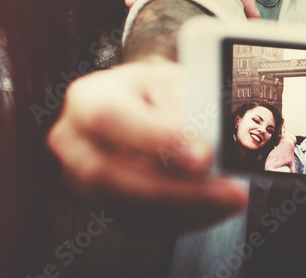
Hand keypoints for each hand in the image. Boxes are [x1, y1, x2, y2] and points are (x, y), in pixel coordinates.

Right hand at [48, 61, 247, 231]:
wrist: (149, 102)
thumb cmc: (160, 88)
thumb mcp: (173, 83)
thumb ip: (184, 110)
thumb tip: (204, 149)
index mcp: (88, 98)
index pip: (110, 118)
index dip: (153, 138)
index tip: (201, 154)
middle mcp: (75, 143)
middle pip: (109, 175)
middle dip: (171, 187)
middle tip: (224, 187)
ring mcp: (82, 181)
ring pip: (125, 207)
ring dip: (184, 206)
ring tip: (230, 196)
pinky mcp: (104, 207)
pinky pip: (140, 223)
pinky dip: (183, 217)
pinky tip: (217, 206)